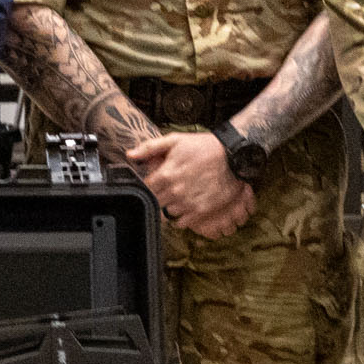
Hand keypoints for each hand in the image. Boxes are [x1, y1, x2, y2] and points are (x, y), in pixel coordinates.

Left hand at [128, 130, 257, 239]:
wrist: (233, 156)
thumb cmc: (204, 147)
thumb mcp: (175, 140)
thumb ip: (150, 148)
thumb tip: (130, 155)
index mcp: (165, 175)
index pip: (145, 189)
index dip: (147, 186)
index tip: (153, 183)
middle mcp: (174, 191)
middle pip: (154, 203)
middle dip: (157, 197)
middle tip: (164, 190)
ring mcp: (188, 203)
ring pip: (167, 213)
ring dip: (169, 207)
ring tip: (177, 197)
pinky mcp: (201, 211)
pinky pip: (182, 223)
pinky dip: (181, 217)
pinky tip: (185, 207)